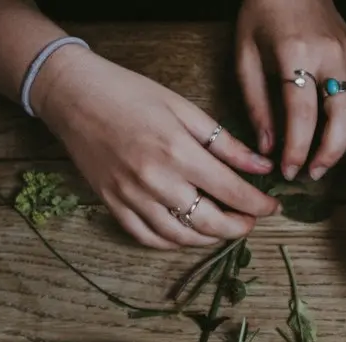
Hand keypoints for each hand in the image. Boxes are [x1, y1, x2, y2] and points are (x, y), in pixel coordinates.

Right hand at [34, 48, 280, 249]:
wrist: (73, 94)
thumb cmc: (130, 94)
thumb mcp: (185, 109)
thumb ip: (226, 144)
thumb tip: (262, 167)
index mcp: (178, 152)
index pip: (232, 192)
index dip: (259, 205)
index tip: (273, 207)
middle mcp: (155, 181)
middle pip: (210, 222)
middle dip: (238, 227)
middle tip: (250, 221)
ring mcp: (131, 197)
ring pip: (181, 236)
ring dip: (209, 238)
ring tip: (223, 228)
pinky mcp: (112, 204)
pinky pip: (148, 238)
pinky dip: (173, 242)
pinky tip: (188, 233)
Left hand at [236, 0, 345, 180]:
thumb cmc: (262, 16)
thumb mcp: (245, 57)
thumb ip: (256, 104)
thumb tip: (267, 147)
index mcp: (295, 53)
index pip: (302, 113)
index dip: (297, 148)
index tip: (288, 170)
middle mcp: (330, 56)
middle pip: (342, 116)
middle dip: (329, 153)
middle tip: (312, 174)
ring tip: (327, 161)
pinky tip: (342, 138)